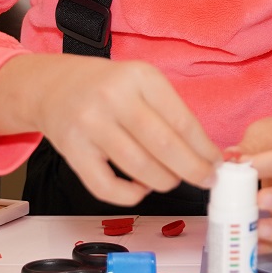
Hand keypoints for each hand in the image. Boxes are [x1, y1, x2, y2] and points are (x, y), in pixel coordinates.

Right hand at [0, 53, 220, 206]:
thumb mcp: (142, 83)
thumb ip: (170, 111)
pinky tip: (141, 188)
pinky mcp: (72, 151)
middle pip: (164, 145)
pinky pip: (106, 187)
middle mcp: (114, 98)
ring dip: (164, 181)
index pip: (182, 120)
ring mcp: (90, 125)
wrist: (55, 86)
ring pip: (139, 167)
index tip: (217, 163)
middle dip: (192, 169)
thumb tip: (206, 153)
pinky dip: (131, 195)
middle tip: (207, 180)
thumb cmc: (109, 88)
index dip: (204, 148)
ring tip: (172, 180)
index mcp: (140, 77)